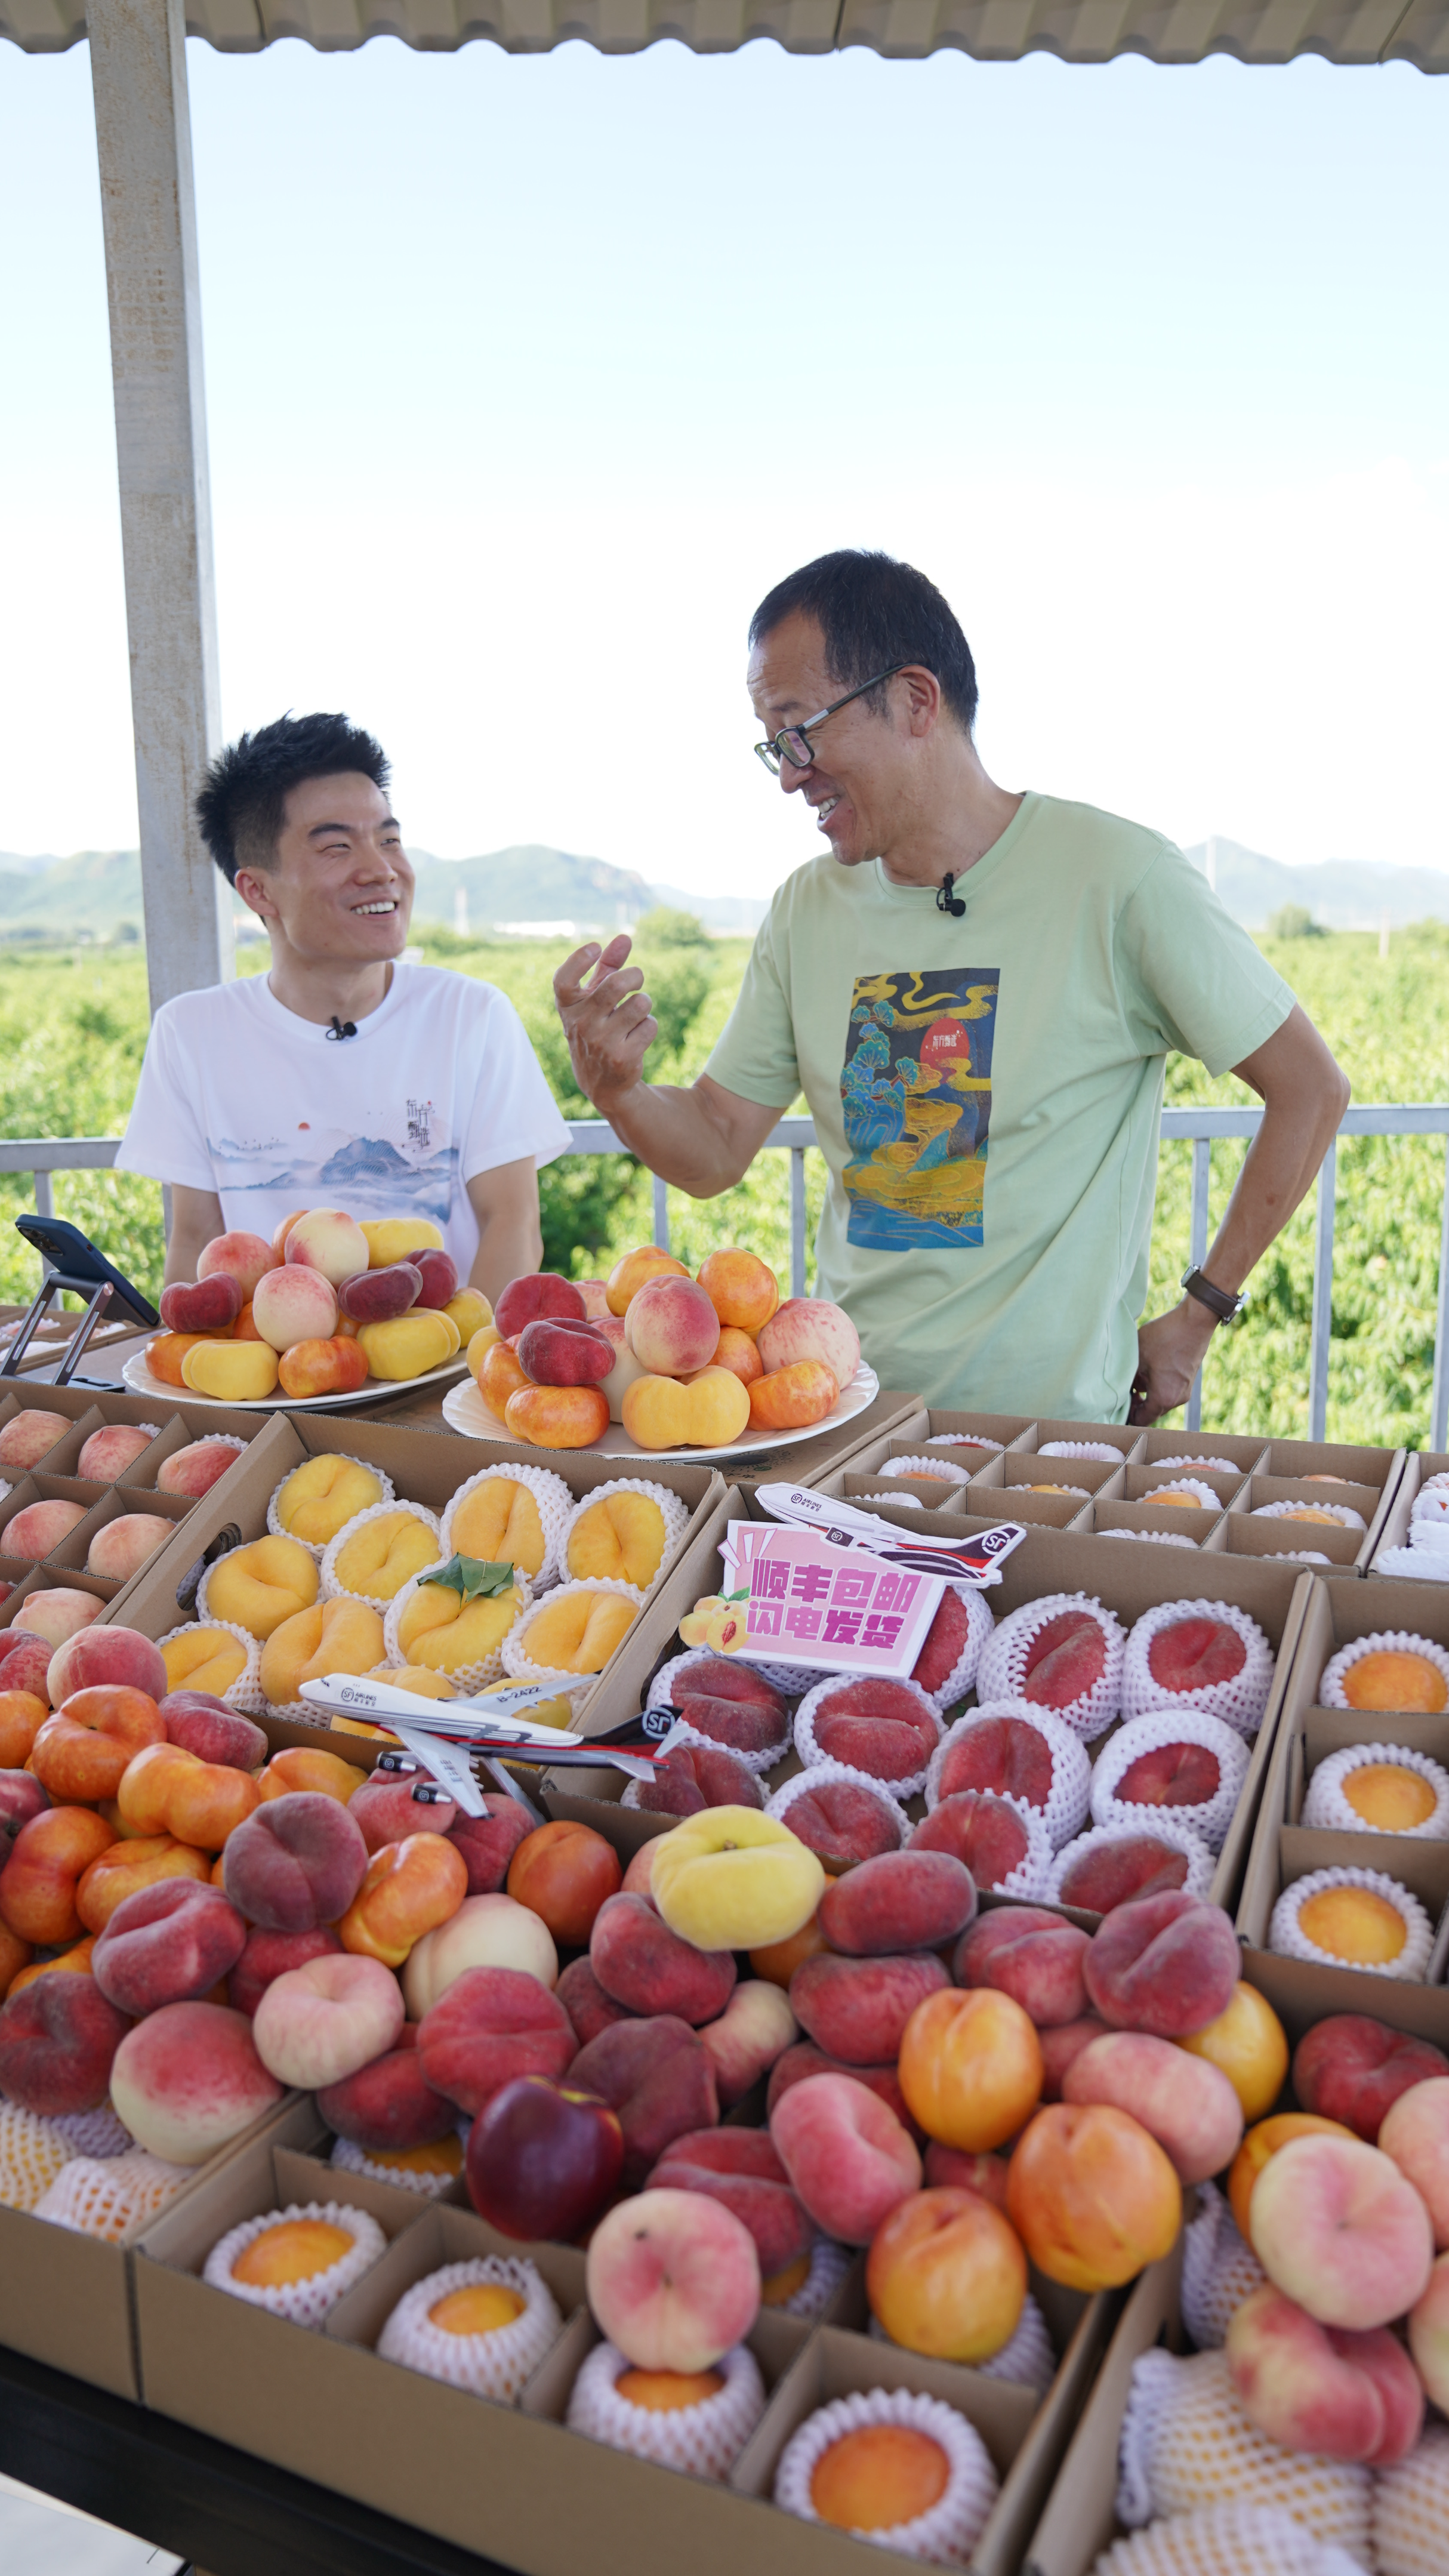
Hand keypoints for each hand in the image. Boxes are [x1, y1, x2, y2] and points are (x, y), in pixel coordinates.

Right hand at [553, 936, 657, 1114]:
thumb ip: (608, 965)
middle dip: (635, 976)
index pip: (563, 981)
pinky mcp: (622, 1057)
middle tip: (637, 978)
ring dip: (644, 1004)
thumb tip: (625, 937)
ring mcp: (601, 1043)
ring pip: (640, 1005)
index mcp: (568, 1007)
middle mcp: (580, 1024)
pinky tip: (638, 1035)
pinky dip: (649, 1026)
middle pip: (616, 986)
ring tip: (636, 1012)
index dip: (578, 960)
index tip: (595, 947)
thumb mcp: (596, 996)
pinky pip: (650, 1026)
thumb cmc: (599, 1026)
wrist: (602, 1082)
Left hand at [1129, 1298, 1218, 1424]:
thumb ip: (1128, 1378)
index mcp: (1163, 1398)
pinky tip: (1146, 1370)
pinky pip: (1169, 1390)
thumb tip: (1120, 1389)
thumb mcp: (1137, 1357)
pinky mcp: (1187, 1379)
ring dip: (1146, 1394)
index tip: (1116, 1407)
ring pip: (1160, 1400)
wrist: (1194, 1321)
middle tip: (1122, 1391)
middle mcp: (1177, 1399)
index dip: (1126, 1416)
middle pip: (1151, 1412)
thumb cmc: (1164, 1338)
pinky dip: (1156, 1386)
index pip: (1141, 1420)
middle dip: (1135, 1405)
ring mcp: (1184, 1389)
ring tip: (1133, 1378)